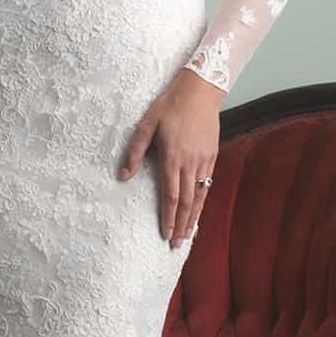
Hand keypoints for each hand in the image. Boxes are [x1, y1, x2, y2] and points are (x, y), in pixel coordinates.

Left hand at [118, 67, 222, 246]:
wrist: (200, 91)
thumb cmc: (169, 106)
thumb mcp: (146, 125)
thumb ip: (134, 152)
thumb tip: (123, 177)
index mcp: (172, 158)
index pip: (170, 196)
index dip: (168, 218)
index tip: (164, 234)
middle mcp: (190, 163)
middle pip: (187, 202)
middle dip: (181, 225)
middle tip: (176, 244)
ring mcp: (204, 161)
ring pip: (200, 196)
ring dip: (194, 218)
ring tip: (188, 235)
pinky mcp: (212, 156)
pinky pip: (208, 184)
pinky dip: (203, 201)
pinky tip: (199, 211)